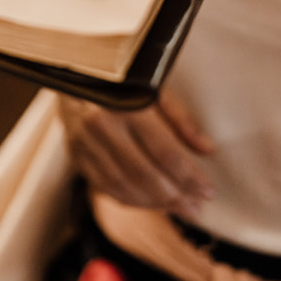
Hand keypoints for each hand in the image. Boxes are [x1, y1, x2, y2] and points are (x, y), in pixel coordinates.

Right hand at [60, 92, 214, 219]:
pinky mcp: (76, 154)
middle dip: (174, 196)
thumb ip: (180, 118)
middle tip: (195, 208)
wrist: (72, 72)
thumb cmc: (120, 79)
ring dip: (153, 202)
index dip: (189, 176)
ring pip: (122, 184)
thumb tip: (207, 150)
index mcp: (126, 104)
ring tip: (177, 207)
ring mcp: (85, 142)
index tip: (208, 191)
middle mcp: (102, 124)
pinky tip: (149, 202)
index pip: (164, 151)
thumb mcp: (154, 87)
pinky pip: (104, 186)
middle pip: (143, 172)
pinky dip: (129, 199)